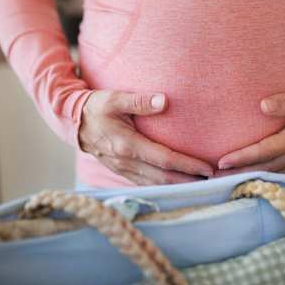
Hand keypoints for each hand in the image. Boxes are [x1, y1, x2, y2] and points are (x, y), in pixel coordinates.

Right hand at [79, 89, 213, 185]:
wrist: (72, 122)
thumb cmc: (96, 107)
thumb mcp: (115, 98)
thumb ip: (140, 100)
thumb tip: (164, 101)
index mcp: (127, 145)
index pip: (165, 160)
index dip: (187, 166)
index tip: (207, 168)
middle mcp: (126, 162)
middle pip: (163, 178)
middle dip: (189, 180)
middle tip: (212, 180)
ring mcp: (122, 169)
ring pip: (155, 184)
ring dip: (179, 186)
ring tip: (200, 184)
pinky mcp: (121, 171)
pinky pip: (146, 183)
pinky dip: (163, 186)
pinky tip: (177, 184)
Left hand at [214, 84, 284, 177]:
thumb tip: (263, 106)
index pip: (265, 151)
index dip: (243, 157)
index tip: (222, 161)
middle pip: (263, 168)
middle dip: (238, 174)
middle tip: (213, 178)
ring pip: (270, 174)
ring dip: (247, 178)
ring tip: (224, 181)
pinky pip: (278, 174)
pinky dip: (260, 177)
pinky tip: (246, 178)